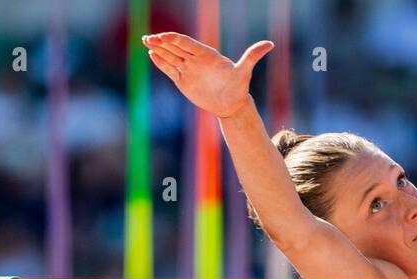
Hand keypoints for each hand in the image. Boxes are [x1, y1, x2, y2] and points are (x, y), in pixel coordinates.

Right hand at [143, 32, 273, 118]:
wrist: (232, 105)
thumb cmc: (239, 88)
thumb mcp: (244, 72)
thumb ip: (253, 56)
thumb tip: (270, 43)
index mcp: (206, 54)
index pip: (187, 43)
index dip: (174, 39)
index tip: (163, 37)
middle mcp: (195, 59)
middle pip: (175, 47)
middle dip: (162, 42)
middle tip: (148, 38)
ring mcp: (188, 69)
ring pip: (171, 57)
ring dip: (158, 50)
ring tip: (146, 42)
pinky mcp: (183, 80)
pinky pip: (170, 70)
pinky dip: (161, 64)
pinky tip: (152, 56)